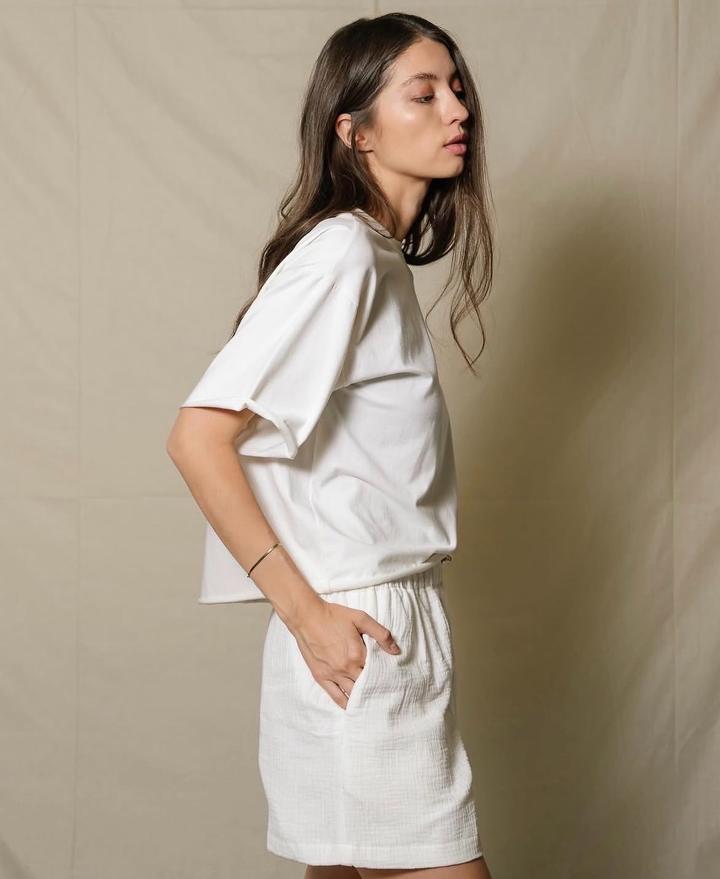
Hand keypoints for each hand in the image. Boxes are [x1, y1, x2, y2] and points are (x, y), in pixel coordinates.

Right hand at [287, 599, 401, 710]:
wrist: (307, 616)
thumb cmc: (334, 616)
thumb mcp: (361, 618)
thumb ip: (380, 634)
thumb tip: (396, 651)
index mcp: (357, 654)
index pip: (377, 671)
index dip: (385, 675)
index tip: (392, 679)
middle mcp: (346, 668)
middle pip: (366, 685)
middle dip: (376, 688)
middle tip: (385, 692)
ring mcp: (333, 674)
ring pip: (353, 694)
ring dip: (363, 698)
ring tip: (373, 702)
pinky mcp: (321, 677)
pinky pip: (336, 697)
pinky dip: (346, 704)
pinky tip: (354, 707)